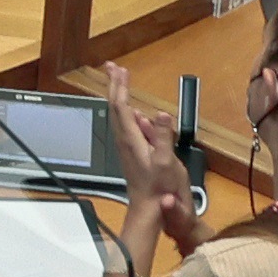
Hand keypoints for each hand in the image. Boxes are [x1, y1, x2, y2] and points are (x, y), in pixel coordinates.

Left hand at [101, 62, 197, 245]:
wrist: (150, 209)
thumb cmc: (159, 188)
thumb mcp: (165, 161)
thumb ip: (161, 136)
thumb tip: (158, 113)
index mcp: (130, 139)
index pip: (121, 106)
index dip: (120, 86)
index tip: (120, 69)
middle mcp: (123, 140)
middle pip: (115, 107)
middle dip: (114, 85)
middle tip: (112, 67)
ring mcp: (125, 146)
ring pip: (118, 115)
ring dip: (119, 96)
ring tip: (120, 81)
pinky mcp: (130, 152)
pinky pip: (125, 125)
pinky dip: (127, 111)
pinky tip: (134, 111)